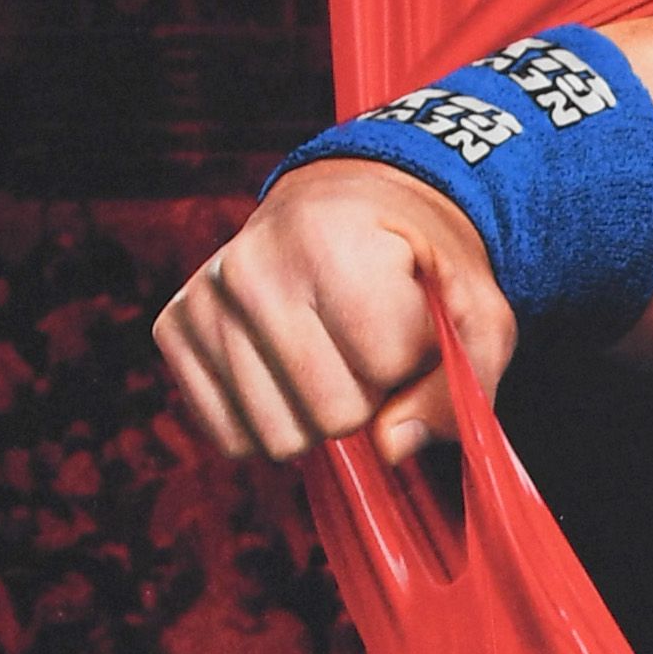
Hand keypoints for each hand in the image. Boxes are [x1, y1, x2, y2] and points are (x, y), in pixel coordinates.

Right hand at [153, 159, 516, 470]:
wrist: (345, 206)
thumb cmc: (418, 264)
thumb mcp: (477, 312)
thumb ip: (461, 386)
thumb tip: (390, 447)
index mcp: (331, 244)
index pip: (380, 370)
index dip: (406, 369)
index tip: (402, 329)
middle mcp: (251, 266)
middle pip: (327, 416)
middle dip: (363, 402)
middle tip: (364, 353)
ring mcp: (204, 297)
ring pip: (275, 435)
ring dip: (315, 417)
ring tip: (326, 359)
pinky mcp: (174, 327)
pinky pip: (227, 435)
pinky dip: (268, 422)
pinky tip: (285, 374)